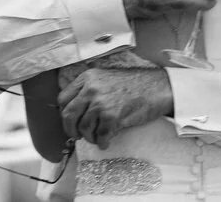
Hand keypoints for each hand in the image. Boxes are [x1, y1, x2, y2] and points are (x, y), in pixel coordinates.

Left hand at [57, 68, 172, 148]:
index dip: (65, 113)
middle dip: (71, 129)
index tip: (71, 120)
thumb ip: (89, 89)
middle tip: (77, 135)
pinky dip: (102, 142)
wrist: (157, 88)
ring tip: (98, 137)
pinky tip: (106, 141)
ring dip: (89, 137)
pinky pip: (100, 136)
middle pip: (68, 115)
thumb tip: (75, 111)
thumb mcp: (105, 78)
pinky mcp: (112, 117)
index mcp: (88, 78)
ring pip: (84, 129)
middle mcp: (91, 89)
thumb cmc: (134, 84)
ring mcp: (101, 103)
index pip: (63, 99)